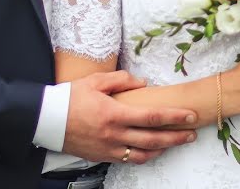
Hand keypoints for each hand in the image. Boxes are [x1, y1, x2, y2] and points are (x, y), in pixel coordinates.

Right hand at [62, 71, 197, 163]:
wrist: (46, 119)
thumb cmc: (70, 97)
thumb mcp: (96, 81)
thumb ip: (121, 80)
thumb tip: (143, 83)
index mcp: (114, 114)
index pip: (152, 117)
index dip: (174, 117)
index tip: (190, 115)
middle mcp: (114, 134)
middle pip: (153, 139)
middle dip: (176, 137)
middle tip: (192, 133)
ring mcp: (108, 148)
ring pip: (143, 154)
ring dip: (163, 149)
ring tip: (176, 143)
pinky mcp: (102, 156)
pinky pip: (129, 160)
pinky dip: (144, 156)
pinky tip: (153, 150)